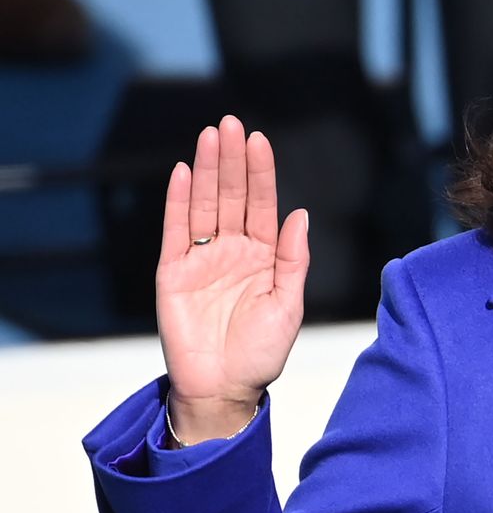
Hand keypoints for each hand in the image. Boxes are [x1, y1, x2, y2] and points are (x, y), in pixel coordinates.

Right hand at [157, 116, 308, 442]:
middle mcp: (232, 251)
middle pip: (230, 195)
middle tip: (231, 123)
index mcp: (264, 256)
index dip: (260, 172)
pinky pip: (175, 231)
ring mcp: (201, 259)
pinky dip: (177, 201)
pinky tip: (180, 172)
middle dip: (231, 160)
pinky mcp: (173, 273)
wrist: (224, 388)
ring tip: (209, 136)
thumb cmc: (261, 353)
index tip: (259, 140)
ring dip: (205, 170)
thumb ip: (293, 259)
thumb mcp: (288, 305)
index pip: (261, 204)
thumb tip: (300, 214)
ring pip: (203, 205)